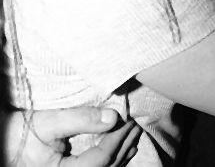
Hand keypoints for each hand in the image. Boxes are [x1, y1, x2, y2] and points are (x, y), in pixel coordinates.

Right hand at [4, 107, 141, 165]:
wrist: (5, 141)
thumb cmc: (21, 133)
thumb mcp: (49, 122)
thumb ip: (81, 118)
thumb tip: (113, 117)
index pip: (100, 161)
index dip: (117, 141)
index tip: (129, 122)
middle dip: (123, 148)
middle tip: (136, 126)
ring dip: (121, 156)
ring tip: (133, 136)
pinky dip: (112, 162)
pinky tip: (121, 151)